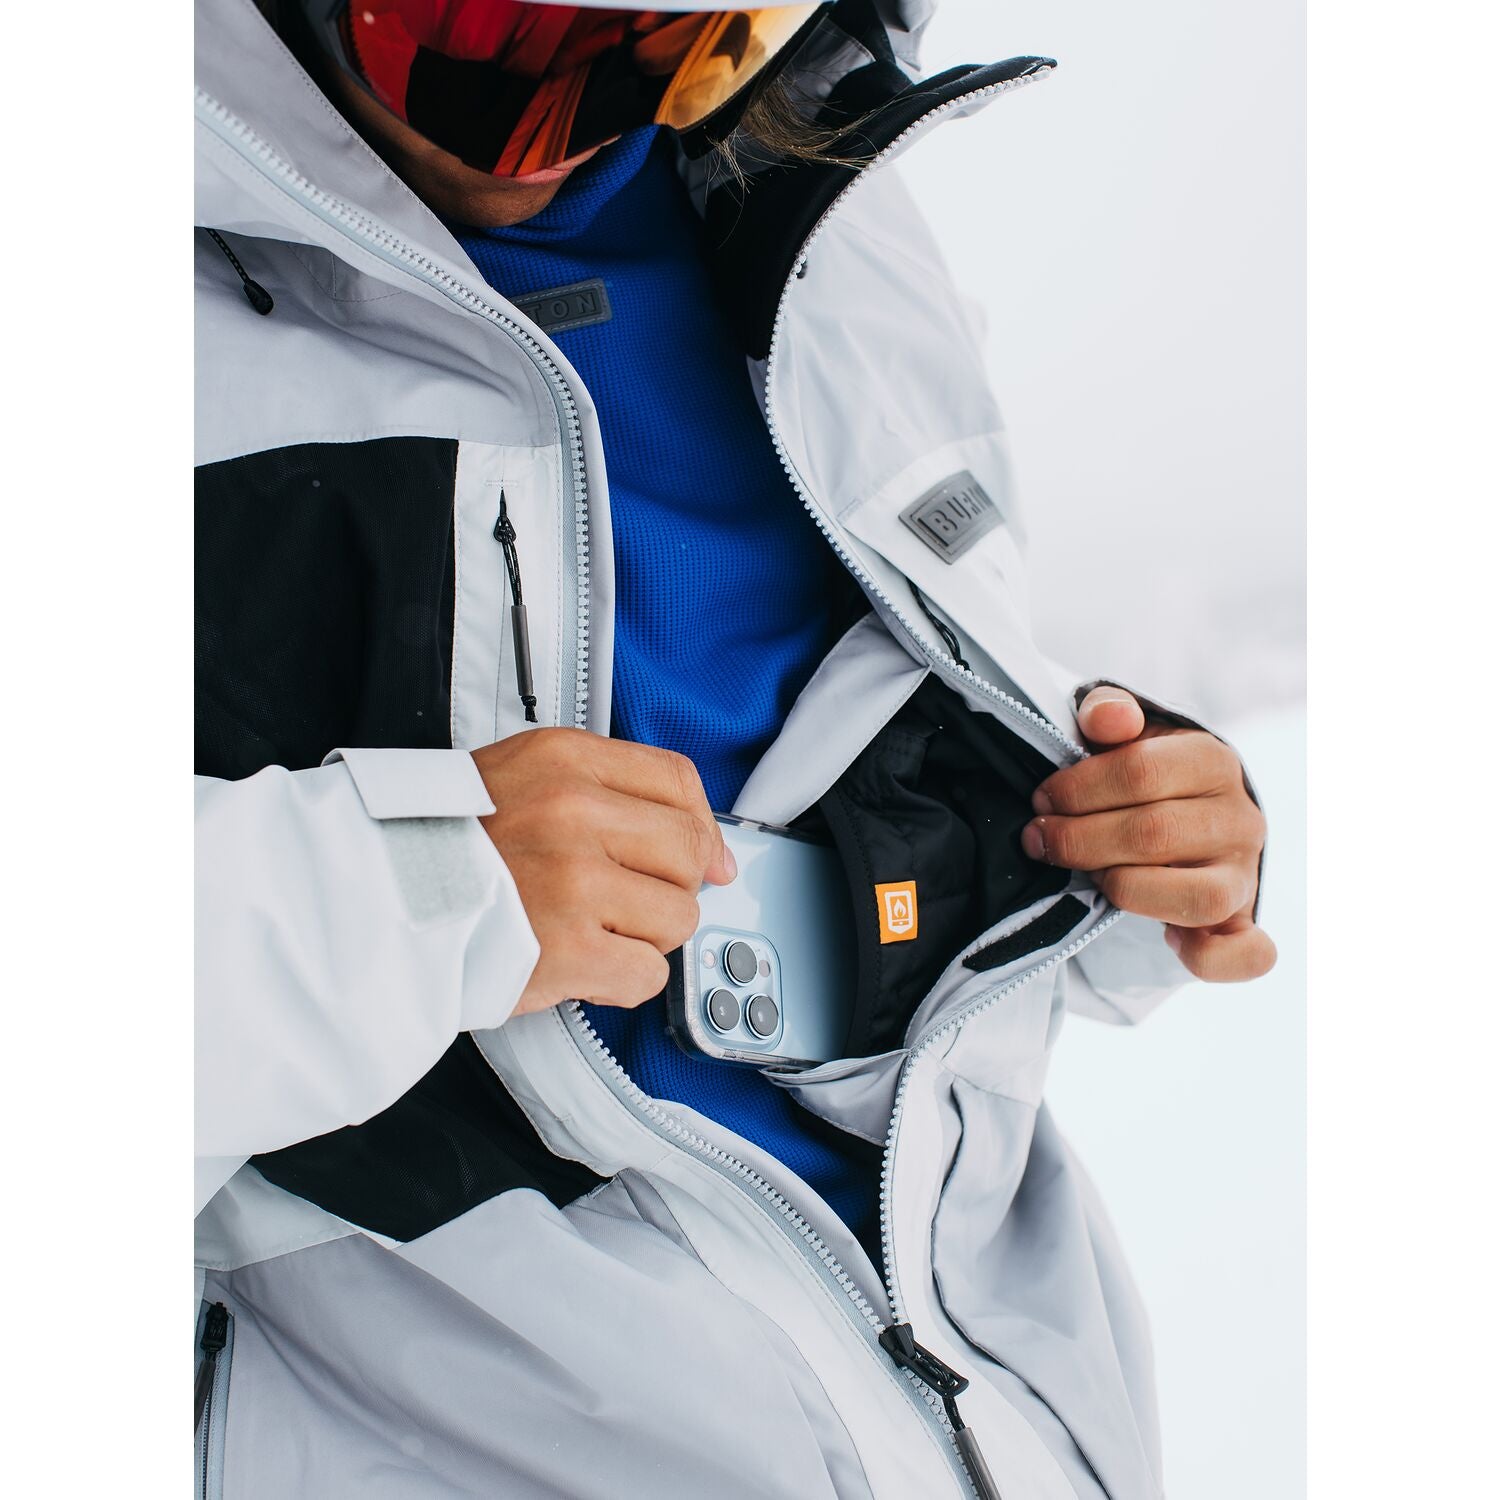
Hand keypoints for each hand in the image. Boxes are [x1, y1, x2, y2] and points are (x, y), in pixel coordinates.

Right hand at [471, 729, 734, 1015]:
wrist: (371, 901)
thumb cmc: (443, 845)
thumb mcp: (521, 779)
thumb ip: (613, 795)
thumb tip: (716, 852)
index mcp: (563, 761)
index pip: (677, 781)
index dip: (702, 826)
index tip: (701, 857)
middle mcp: (573, 812)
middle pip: (688, 852)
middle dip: (666, 885)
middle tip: (619, 900)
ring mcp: (574, 881)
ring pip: (677, 917)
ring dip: (641, 935)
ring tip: (586, 929)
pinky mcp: (569, 949)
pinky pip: (647, 973)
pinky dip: (620, 980)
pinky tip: (578, 965)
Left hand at [1023, 686, 1274, 981]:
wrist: (1189, 814)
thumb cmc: (1142, 775)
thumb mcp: (1123, 735)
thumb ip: (1108, 713)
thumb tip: (1104, 718)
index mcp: (1212, 761)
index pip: (1140, 772)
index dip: (1076, 789)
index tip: (1041, 800)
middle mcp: (1240, 819)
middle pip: (1153, 834)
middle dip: (1078, 839)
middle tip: (1039, 838)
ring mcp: (1244, 876)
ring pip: (1196, 898)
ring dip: (1125, 889)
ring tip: (1092, 875)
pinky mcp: (1242, 924)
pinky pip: (1246, 956)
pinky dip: (1208, 958)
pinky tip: (1167, 940)